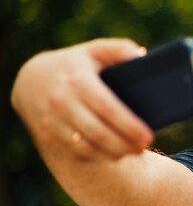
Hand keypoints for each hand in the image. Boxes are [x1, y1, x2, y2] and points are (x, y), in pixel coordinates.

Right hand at [11, 38, 153, 160]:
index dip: (130, 126)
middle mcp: (63, 102)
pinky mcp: (47, 135)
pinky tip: (114, 154)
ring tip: (133, 151)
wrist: (31, 79)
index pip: (108, 109)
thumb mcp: (94, 50)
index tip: (148, 136)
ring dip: (114, 154)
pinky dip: (98, 157)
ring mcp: (52, 121)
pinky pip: (77, 152)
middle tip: (144, 147)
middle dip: (125, 144)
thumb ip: (118, 49)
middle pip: (99, 133)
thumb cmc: (74, 64)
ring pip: (88, 147)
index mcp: (79, 81)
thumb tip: (141, 56)